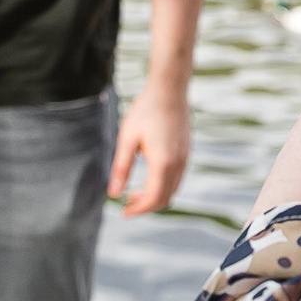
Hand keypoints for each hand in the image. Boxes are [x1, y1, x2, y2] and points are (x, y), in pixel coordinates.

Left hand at [110, 80, 190, 217]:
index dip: (138, 209)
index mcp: (163, 162)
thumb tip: (113, 193)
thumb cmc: (146, 110)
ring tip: (135, 192)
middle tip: (127, 204)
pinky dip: (164, 186)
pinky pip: (177, 178)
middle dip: (146, 206)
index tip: (123, 212)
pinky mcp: (187, 152)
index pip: (153, 198)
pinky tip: (149, 178)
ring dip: (156, 196)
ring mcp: (185, 157)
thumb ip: (121, 168)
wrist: (169, 89)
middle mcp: (178, 163)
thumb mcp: (127, 139)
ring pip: (173, 189)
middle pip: (165, 198)